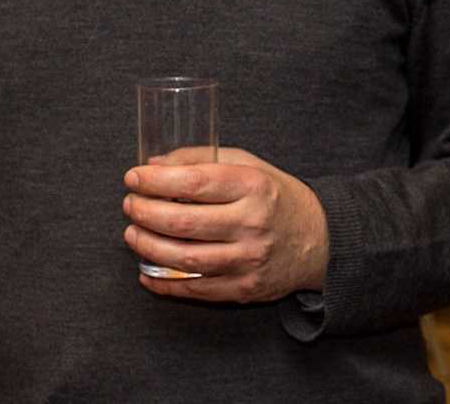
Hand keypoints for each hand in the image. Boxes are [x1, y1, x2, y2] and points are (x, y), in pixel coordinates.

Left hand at [122, 146, 328, 302]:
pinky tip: (146, 272)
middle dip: (146, 212)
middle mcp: (251, 224)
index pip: (194, 182)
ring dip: (148, 247)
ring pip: (185, 258)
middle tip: (130, 204)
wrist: (320, 240)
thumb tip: (156, 164)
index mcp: (253, 186)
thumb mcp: (249, 165)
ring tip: (132, 233)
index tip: (134, 177)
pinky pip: (196, 289)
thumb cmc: (277, 197)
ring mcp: (248, 260)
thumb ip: (203, 160)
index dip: (156, 180)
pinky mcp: (245, 289)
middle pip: (184, 221)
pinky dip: (165, 283)